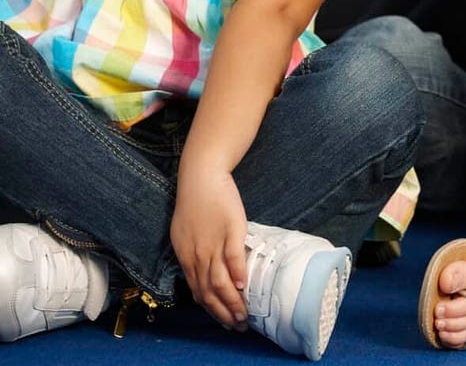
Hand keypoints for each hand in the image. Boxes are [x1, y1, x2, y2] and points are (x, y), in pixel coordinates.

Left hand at [172, 166, 248, 328]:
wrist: (201, 177)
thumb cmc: (195, 203)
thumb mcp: (184, 234)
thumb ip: (193, 253)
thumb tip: (204, 271)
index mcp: (187, 258)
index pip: (198, 292)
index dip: (211, 310)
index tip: (224, 321)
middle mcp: (198, 256)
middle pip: (209, 293)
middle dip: (223, 313)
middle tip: (237, 326)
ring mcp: (214, 244)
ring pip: (220, 282)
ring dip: (232, 302)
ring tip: (244, 314)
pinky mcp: (231, 231)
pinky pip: (233, 258)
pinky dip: (238, 274)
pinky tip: (244, 286)